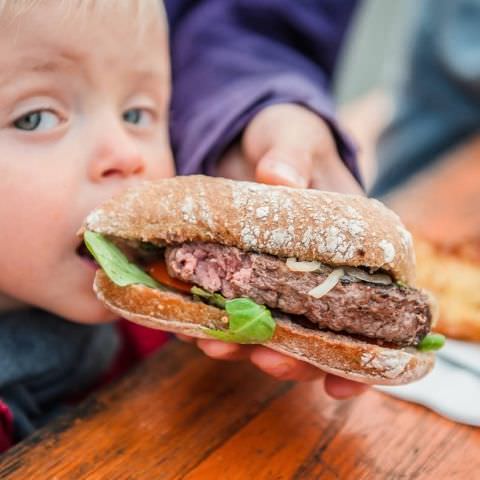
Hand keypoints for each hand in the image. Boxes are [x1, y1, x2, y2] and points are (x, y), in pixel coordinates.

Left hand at [187, 103, 367, 398]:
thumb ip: (293, 155)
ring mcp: (276, 278)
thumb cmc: (286, 137)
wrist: (246, 140)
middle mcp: (317, 272)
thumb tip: (280, 177)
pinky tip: (191, 327)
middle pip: (317, 332)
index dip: (361, 355)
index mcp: (351, 247)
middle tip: (268, 359)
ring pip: (271, 327)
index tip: (342, 385)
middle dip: (294, 355)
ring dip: (246, 344)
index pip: (371, 311)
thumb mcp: (294, 136)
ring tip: (216, 345)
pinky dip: (212, 320)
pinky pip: (229, 307)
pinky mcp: (238, 275)